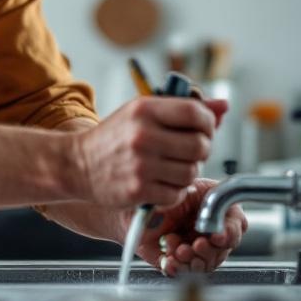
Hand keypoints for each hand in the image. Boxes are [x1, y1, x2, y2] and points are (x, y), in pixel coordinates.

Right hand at [75, 97, 215, 207]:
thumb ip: (184, 109)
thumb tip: (224, 106)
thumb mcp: (144, 112)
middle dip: (200, 150)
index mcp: (145, 109)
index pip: (197, 113)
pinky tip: (160, 183)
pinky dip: (174, 192)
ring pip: (191, 173)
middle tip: (187, 151)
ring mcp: (141, 165)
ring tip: (172, 168)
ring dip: (188, 173)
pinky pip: (177, 194)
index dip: (209, 123)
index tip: (202, 129)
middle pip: (200, 146)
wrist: (77, 164)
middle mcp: (143, 135)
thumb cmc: (115, 137)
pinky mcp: (138, 191)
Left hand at [135, 178, 247, 275]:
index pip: (235, 227)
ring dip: (193, 259)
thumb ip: (208, 198)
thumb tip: (217, 212)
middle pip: (221, 251)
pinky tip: (169, 260)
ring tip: (180, 249)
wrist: (133, 205)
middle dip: (209, 250)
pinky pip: (181, 271)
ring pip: (204, 264)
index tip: (219, 236)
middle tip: (198, 244)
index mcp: (217, 214)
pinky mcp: (175, 261)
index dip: (230, 234)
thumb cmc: (163, 193)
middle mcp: (207, 234)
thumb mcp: (189, 187)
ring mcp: (192, 250)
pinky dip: (176, 268)